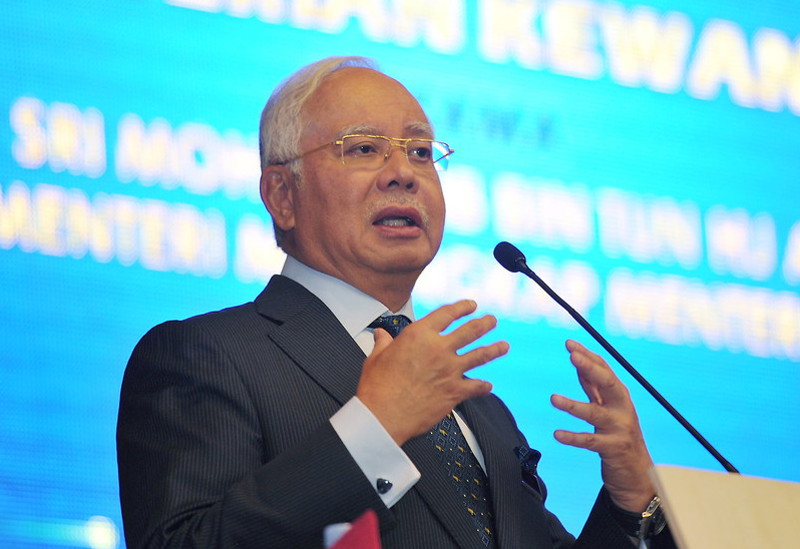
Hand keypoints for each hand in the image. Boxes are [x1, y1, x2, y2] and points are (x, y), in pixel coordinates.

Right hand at [356, 300, 508, 445]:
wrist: (383, 415)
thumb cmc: (378, 387)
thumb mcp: (376, 358)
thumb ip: (383, 343)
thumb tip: (381, 335)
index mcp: (419, 335)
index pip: (447, 314)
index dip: (462, 307)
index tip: (470, 305)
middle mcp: (439, 349)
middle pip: (470, 330)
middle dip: (484, 323)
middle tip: (492, 320)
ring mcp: (450, 370)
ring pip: (480, 355)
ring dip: (494, 349)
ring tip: (504, 345)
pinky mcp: (455, 392)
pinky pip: (476, 387)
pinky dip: (484, 387)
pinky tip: (488, 386)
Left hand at [550, 339, 654, 511]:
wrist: (638, 472)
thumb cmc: (619, 433)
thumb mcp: (608, 407)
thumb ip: (594, 386)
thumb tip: (579, 360)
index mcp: (619, 395)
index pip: (604, 370)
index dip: (587, 356)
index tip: (569, 344)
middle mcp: (622, 408)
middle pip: (607, 384)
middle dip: (590, 368)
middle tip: (572, 356)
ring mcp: (618, 428)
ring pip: (594, 413)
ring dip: (573, 405)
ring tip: (553, 398)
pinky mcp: (612, 448)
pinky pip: (589, 441)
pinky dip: (573, 437)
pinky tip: (557, 434)